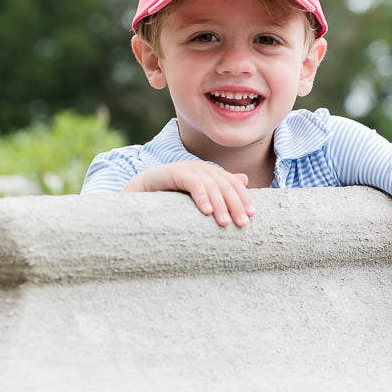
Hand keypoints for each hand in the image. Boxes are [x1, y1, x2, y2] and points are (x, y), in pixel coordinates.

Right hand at [122, 160, 254, 226]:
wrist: (140, 190)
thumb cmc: (171, 197)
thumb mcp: (198, 196)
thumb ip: (219, 189)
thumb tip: (244, 180)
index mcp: (210, 173)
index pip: (232, 184)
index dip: (243, 197)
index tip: (251, 215)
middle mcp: (201, 168)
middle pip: (225, 185)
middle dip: (235, 204)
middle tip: (242, 223)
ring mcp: (188, 168)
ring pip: (211, 185)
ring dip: (220, 204)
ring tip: (224, 222)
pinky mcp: (174, 172)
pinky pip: (193, 183)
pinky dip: (201, 196)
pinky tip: (206, 211)